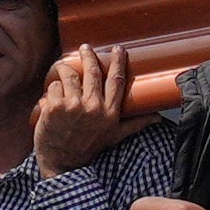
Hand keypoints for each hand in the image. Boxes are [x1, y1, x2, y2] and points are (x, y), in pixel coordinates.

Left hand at [32, 46, 137, 175]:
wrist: (62, 162)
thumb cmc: (88, 148)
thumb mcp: (115, 136)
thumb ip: (136, 124)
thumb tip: (157, 117)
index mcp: (109, 112)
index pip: (116, 81)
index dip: (118, 62)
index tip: (118, 49)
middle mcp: (93, 107)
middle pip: (93, 72)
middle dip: (89, 56)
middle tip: (85, 47)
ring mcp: (73, 106)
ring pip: (70, 75)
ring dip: (65, 69)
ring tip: (63, 68)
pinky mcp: (55, 107)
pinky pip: (55, 86)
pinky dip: (53, 87)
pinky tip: (52, 93)